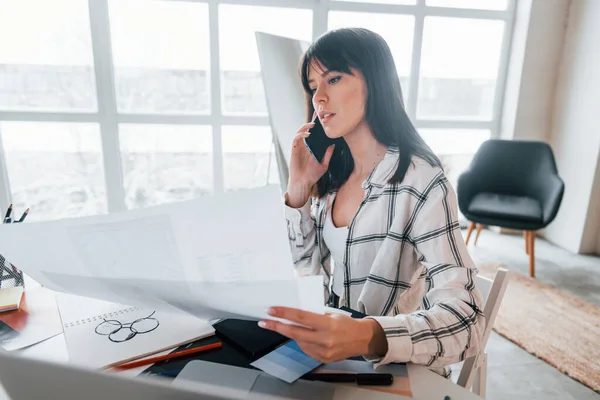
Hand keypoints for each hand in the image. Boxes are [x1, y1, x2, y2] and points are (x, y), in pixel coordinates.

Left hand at [259, 307, 387, 363]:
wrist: (362, 340)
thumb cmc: (346, 324)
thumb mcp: (332, 314)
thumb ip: (314, 315)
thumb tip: (293, 313)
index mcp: (328, 324)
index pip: (301, 318)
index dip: (284, 314)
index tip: (271, 310)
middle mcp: (325, 339)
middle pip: (295, 333)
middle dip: (277, 326)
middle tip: (264, 322)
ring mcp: (323, 351)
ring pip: (299, 342)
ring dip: (291, 334)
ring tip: (291, 327)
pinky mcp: (322, 359)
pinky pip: (306, 349)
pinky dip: (302, 342)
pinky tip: (306, 337)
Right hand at [287, 121, 334, 207]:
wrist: (303, 183)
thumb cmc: (312, 175)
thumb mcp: (324, 164)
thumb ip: (327, 155)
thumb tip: (332, 145)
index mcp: (312, 148)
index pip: (315, 134)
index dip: (317, 126)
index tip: (323, 118)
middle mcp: (305, 145)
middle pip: (307, 130)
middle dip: (312, 122)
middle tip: (317, 115)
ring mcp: (299, 147)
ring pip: (300, 132)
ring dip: (305, 126)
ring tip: (312, 125)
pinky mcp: (294, 150)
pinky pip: (296, 139)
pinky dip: (301, 134)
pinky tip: (307, 134)